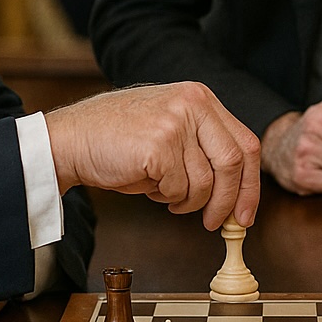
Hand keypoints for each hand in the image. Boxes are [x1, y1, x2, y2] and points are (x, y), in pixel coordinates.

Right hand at [44, 82, 259, 230]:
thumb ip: (205, 146)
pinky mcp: (159, 146)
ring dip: (186, 201)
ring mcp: (176, 123)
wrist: (71, 139)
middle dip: (228, 202)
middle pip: (233, 163)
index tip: (247, 213)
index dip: (250, 184)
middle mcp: (193, 104)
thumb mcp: (172, 128)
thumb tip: (239, 192)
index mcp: (201, 98)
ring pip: (204, 183)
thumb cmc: (119, 140)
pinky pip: (178, 190)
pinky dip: (165, 198)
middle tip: (215, 223)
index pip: (246, 143)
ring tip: (165, 194)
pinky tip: (148, 186)